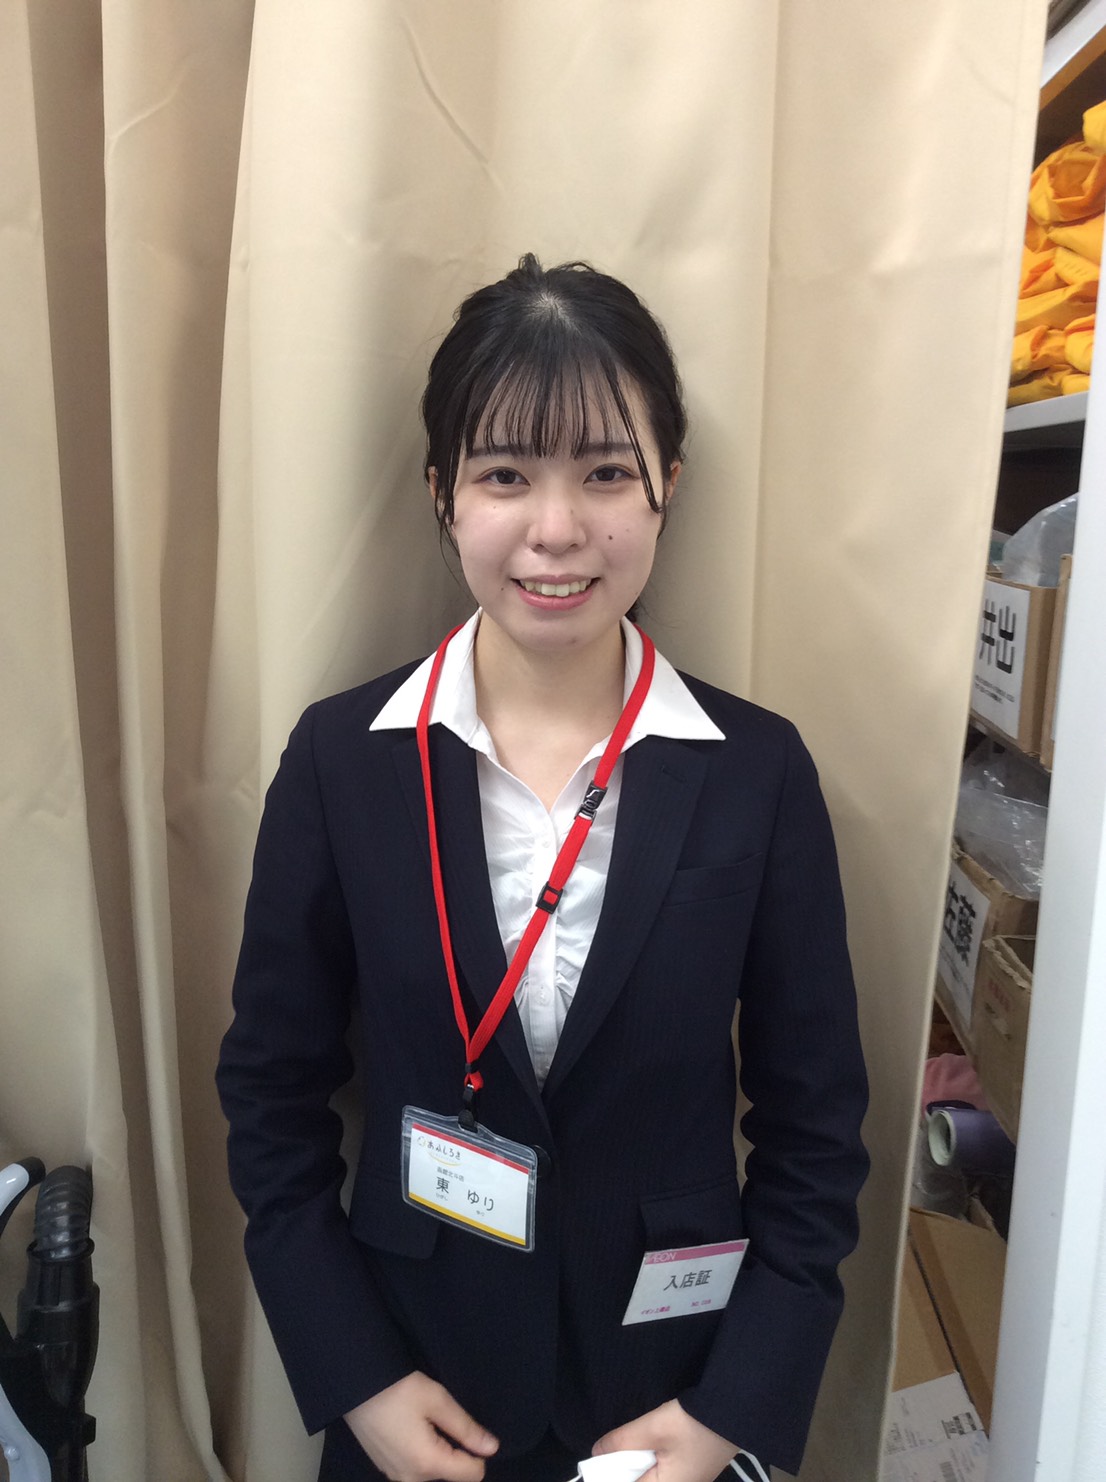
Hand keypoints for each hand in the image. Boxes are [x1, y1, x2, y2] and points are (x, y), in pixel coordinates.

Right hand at [344, 1371, 499, 1480]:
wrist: (354, 1386)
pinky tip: (415, 1431)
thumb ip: (466, 1429)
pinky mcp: (386, 1469)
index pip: (472, 1474)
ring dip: (440, 1456)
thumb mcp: (437, 1400)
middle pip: (452, 1476)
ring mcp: (395, 1477)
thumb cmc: (398, 1389)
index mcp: (427, 1464)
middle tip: (444, 1422)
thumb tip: (492, 1448)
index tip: (468, 1428)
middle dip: (457, 1454)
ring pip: (433, 1476)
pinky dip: (423, 1457)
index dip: (479, 1452)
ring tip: (429, 1424)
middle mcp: (411, 1480)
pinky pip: (415, 1472)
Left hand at [593, 1399, 736, 1481]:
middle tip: (609, 1451)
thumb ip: (622, 1442)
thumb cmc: (694, 1423)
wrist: (735, 1407)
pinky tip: (644, 1445)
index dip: (611, 1475)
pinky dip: (649, 1459)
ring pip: (651, 1476)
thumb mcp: (653, 1428)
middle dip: (623, 1470)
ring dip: (636, 1464)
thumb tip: (597, 1453)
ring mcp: (688, 1480)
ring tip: (624, 1446)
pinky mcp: (692, 1469)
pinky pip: (662, 1471)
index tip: (598, 1464)